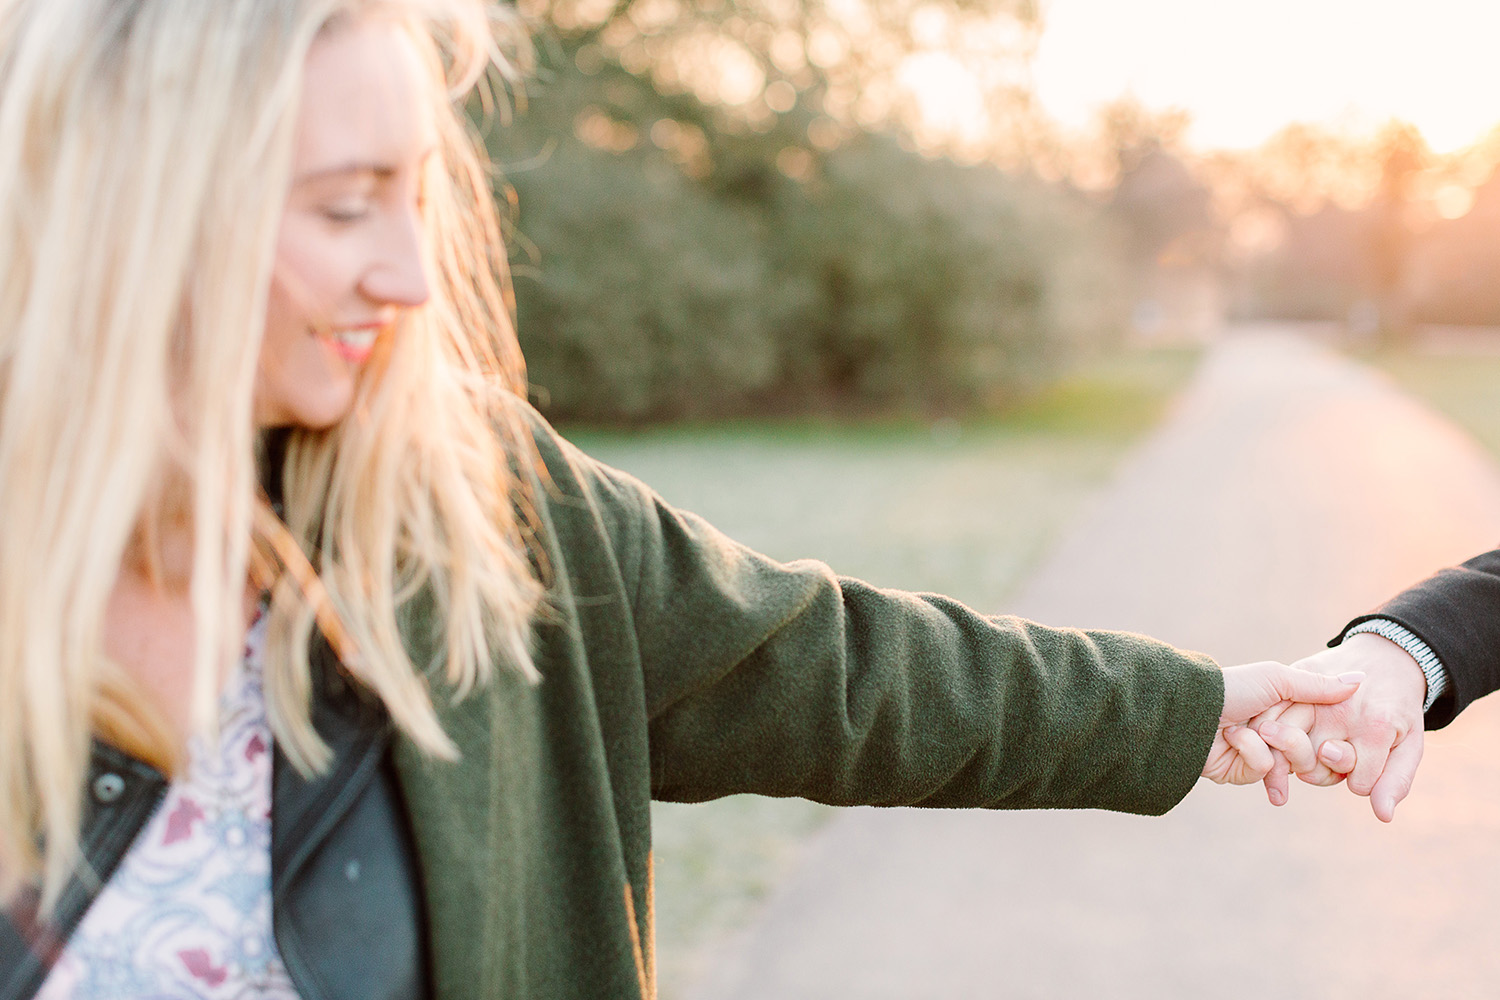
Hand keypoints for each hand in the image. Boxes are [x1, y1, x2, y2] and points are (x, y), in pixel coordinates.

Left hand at [1201, 661, 1361, 786]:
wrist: (1190, 710)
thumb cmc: (1233, 688)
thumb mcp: (1276, 679)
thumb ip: (1319, 686)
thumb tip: (1361, 678)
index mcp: (1291, 709)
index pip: (1329, 729)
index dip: (1328, 730)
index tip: (1325, 726)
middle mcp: (1281, 732)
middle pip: (1316, 752)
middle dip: (1293, 741)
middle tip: (1266, 727)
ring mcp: (1265, 754)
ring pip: (1295, 765)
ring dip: (1268, 747)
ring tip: (1240, 731)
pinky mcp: (1247, 773)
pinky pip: (1266, 772)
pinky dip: (1249, 754)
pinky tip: (1232, 743)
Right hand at [1264, 634, 1425, 821]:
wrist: (1388, 656)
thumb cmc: (1398, 708)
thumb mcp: (1410, 745)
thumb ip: (1397, 780)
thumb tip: (1382, 816)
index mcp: (1376, 728)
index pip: (1358, 784)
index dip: (1361, 780)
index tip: (1365, 764)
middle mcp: (1342, 712)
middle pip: (1315, 770)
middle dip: (1324, 771)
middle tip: (1334, 756)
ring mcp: (1314, 694)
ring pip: (1287, 748)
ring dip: (1293, 755)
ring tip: (1309, 746)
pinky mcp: (1295, 678)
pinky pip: (1270, 717)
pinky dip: (1269, 732)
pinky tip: (1277, 736)